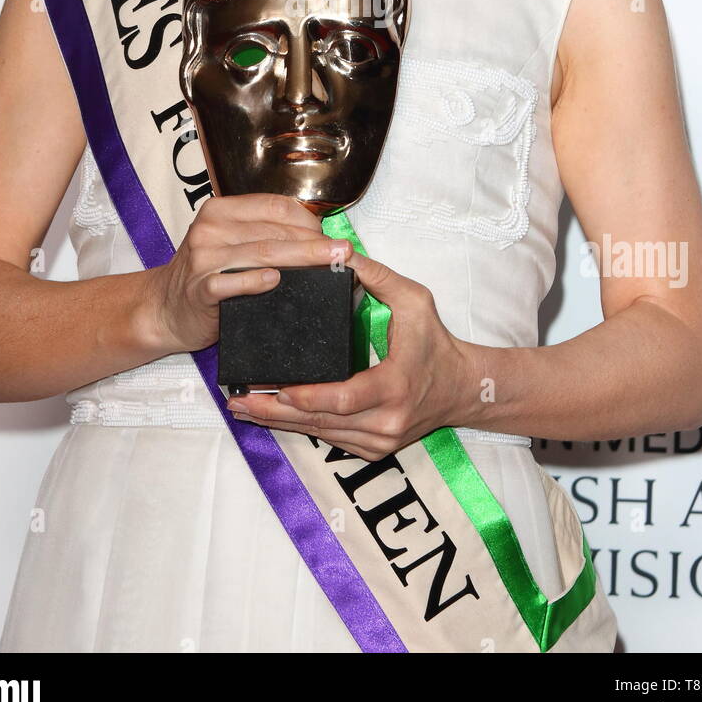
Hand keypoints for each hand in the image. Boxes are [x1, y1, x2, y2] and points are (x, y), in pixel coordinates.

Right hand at [149, 193, 352, 352]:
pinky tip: (275, 281)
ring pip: (260, 254)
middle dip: (313, 242)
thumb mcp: (230, 243)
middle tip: (342, 252)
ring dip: (299, 259)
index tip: (331, 236)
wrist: (165, 307)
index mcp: (220, 210)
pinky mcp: (200, 289)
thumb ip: (263, 234)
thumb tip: (317, 237)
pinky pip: (231, 283)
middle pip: (273, 232)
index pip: (274, 207)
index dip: (308, 220)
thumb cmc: (207, 274)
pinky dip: (254, 282)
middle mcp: (210, 229)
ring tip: (327, 264)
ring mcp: (203, 258)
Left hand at [225, 251, 474, 460]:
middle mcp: (385, 422)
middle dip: (276, 411)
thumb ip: (377, 276)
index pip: (341, 398)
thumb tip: (340, 252)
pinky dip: (301, 426)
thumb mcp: (415, 300)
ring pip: (320, 434)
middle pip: (321, 421)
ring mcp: (379, 441)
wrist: (464, 388)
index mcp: (394, 386)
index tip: (273, 386)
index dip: (304, 395)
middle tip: (237, 399)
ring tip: (243, 407)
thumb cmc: (437, 342)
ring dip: (280, 422)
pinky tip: (273, 416)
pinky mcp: (374, 448)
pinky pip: (330, 438)